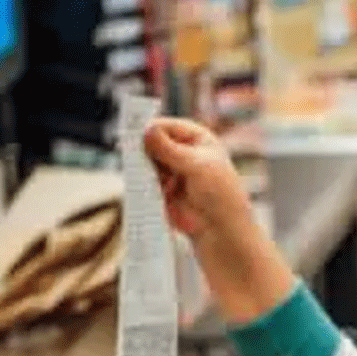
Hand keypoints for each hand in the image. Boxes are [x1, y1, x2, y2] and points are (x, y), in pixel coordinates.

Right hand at [143, 118, 251, 243]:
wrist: (221, 229)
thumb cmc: (220, 194)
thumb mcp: (196, 166)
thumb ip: (170, 149)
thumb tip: (147, 130)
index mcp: (197, 138)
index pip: (166, 126)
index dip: (150, 129)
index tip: (135, 136)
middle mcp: (183, 151)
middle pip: (152, 142)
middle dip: (144, 151)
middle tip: (135, 157)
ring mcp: (171, 170)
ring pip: (146, 162)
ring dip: (146, 169)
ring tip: (159, 181)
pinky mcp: (162, 188)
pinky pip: (146, 180)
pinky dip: (145, 184)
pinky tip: (156, 190)